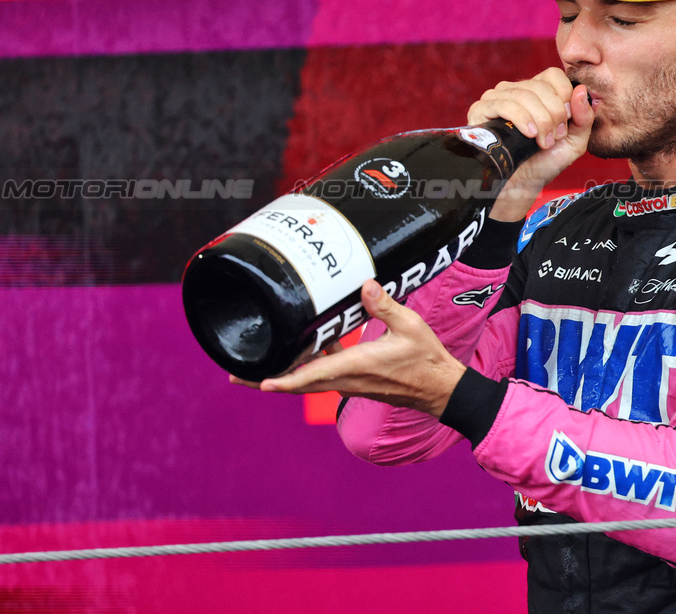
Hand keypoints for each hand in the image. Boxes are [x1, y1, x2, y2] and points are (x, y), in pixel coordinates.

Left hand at [229, 280, 465, 417]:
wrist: (440, 389)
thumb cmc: (426, 360)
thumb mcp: (409, 326)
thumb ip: (384, 305)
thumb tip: (365, 285)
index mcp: (358, 366)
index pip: (314, 376)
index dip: (285, 380)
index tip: (259, 383)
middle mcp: (348, 379)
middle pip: (299, 384)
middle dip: (267, 381)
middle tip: (236, 376)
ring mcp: (350, 383)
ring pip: (308, 381)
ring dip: (283, 374)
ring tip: (256, 367)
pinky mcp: (355, 382)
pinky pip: (323, 376)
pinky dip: (306, 368)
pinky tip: (306, 347)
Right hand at [467, 68, 594, 220]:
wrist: (522, 184)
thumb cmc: (546, 161)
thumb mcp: (575, 140)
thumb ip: (584, 116)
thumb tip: (581, 90)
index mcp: (537, 91)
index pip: (553, 75)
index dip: (564, 97)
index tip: (566, 123)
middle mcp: (516, 89)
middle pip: (540, 86)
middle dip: (554, 114)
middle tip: (554, 137)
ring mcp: (496, 97)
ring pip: (524, 94)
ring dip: (540, 121)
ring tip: (542, 141)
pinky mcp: (481, 110)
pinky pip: (504, 104)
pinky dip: (521, 119)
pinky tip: (529, 135)